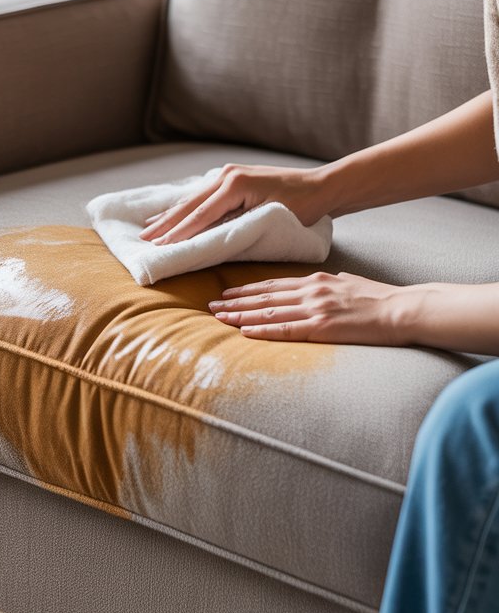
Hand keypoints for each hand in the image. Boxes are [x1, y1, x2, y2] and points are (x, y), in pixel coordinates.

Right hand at [140, 163, 328, 244]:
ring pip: (192, 199)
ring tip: (147, 228)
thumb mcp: (269, 219)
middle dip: (166, 224)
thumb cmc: (303, 206)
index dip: (178, 233)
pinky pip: (201, 195)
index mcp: (235, 184)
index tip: (159, 246)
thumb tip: (207, 240)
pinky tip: (171, 213)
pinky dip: (185, 207)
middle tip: (144, 240)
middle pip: (190, 205)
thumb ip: (236, 227)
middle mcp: (227, 176)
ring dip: (170, 215)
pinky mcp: (232, 178)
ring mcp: (228, 174)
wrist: (322, 186)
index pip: (200, 214)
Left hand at [208, 271, 407, 344]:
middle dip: (234, 301)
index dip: (246, 290)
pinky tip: (244, 332)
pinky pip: (285, 330)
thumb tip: (317, 286)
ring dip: (240, 316)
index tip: (226, 293)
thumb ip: (327, 285)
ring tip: (218, 318)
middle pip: (263, 297)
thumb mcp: (347, 282)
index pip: (272, 285)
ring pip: (268, 312)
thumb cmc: (378, 298)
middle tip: (210, 305)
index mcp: (315, 280)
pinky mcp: (323, 327)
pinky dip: (262, 331)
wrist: (401, 309)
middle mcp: (310, 291)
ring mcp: (315, 308)